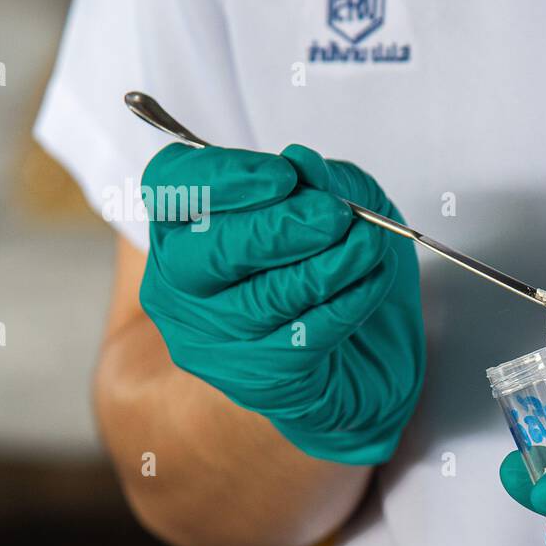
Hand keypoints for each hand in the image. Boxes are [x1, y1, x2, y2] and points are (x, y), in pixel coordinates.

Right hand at [139, 143, 424, 464]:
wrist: (367, 352)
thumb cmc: (336, 264)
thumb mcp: (341, 202)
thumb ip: (323, 180)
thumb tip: (304, 165)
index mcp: (184, 224)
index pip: (173, 188)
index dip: (225, 178)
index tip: (284, 175)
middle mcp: (181, 284)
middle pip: (209, 251)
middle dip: (278, 229)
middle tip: (334, 215)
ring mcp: (212, 339)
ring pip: (262, 299)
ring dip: (325, 266)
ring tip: (368, 244)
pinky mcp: (256, 380)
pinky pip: (301, 338)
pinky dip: (345, 304)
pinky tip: (371, 282)